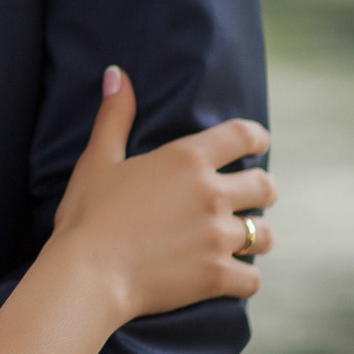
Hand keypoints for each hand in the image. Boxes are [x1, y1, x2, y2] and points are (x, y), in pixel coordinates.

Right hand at [52, 67, 275, 316]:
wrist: (88, 275)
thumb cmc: (88, 214)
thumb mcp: (98, 159)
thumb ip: (114, 116)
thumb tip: (116, 73)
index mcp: (186, 160)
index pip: (242, 136)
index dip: (257, 137)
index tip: (259, 143)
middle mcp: (212, 195)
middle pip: (266, 186)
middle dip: (261, 190)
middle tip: (248, 196)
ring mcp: (218, 238)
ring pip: (265, 235)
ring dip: (257, 236)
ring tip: (244, 240)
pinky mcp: (217, 276)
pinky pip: (252, 279)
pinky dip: (244, 279)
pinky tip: (231, 277)